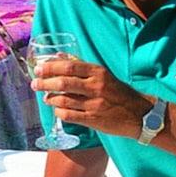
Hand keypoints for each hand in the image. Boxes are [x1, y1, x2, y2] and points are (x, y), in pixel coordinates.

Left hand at [32, 54, 146, 138]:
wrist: (140, 114)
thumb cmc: (120, 93)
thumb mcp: (105, 75)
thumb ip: (83, 68)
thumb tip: (60, 57)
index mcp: (98, 72)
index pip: (69, 66)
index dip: (51, 67)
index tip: (39, 68)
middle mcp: (96, 87)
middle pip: (63, 83)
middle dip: (45, 83)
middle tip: (35, 83)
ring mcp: (94, 104)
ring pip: (63, 100)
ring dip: (50, 99)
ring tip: (46, 98)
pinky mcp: (93, 119)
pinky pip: (69, 116)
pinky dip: (59, 112)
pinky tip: (57, 110)